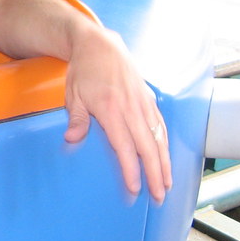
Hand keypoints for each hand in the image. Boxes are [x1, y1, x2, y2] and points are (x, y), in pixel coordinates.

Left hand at [63, 28, 171, 202]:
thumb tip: (72, 139)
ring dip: (165, 162)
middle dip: (156, 174)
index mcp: (111, 109)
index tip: (135, 189)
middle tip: (159, 196)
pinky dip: (165, 143)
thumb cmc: (83, 71)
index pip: (125, 147)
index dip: (132, 170)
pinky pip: (161, 125)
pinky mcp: (149, 98)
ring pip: (159, 138)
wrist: (100, 44)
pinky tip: (166, 157)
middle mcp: (132, 108)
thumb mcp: (73, 94)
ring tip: (167, 183)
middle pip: (148, 148)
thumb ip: (76, 119)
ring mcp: (143, 103)